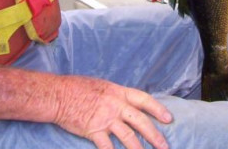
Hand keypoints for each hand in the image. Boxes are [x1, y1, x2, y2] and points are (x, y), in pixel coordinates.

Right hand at [53, 75, 171, 148]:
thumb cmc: (77, 87)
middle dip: (154, 135)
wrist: (59, 95)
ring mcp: (105, 119)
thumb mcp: (102, 85)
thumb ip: (115, 95)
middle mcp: (115, 105)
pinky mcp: (94, 131)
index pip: (144, 100)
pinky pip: (108, 147)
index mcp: (119, 92)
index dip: (158, 109)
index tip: (169, 119)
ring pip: (128, 137)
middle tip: (165, 146)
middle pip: (140, 121)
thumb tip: (125, 103)